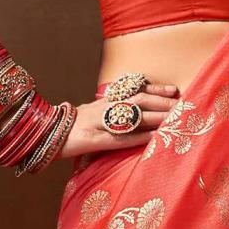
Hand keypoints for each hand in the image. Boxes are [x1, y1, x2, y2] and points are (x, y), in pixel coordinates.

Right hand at [58, 84, 181, 158]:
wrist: (43, 133)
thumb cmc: (72, 126)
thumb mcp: (93, 113)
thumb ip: (112, 111)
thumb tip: (133, 111)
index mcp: (106, 101)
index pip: (135, 91)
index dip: (156, 89)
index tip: (174, 90)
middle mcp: (105, 108)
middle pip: (140, 101)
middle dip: (164, 103)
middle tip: (185, 106)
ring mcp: (100, 123)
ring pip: (134, 117)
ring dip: (157, 118)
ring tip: (176, 120)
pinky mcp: (94, 140)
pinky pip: (120, 138)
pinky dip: (139, 138)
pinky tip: (154, 139)